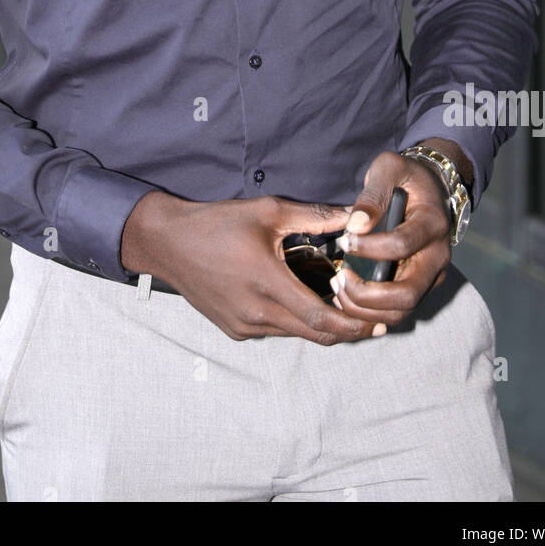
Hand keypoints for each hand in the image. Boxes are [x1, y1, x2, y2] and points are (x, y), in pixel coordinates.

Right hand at [120, 191, 392, 345]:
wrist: (168, 243)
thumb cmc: (216, 223)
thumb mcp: (267, 211)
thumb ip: (313, 216)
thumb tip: (352, 217)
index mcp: (267, 283)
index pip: (320, 319)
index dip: (352, 325)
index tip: (375, 324)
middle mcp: (256, 313)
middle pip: (314, 334)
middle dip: (345, 330)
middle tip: (370, 319)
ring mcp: (243, 325)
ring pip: (294, 333)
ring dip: (318, 324)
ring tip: (338, 304)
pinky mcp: (233, 329)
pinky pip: (273, 330)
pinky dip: (293, 321)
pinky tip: (298, 299)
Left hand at [329, 149, 452, 329]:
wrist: (431, 190)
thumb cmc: (405, 177)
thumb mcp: (389, 168)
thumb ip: (373, 194)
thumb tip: (356, 225)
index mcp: (433, 224)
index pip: (401, 245)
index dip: (369, 247)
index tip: (344, 240)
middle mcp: (438, 257)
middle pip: (407, 294)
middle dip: (367, 294)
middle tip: (339, 279)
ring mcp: (431, 276)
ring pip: (401, 312)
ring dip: (365, 309)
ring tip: (339, 288)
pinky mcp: (420, 287)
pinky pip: (396, 312)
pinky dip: (369, 313)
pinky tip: (346, 296)